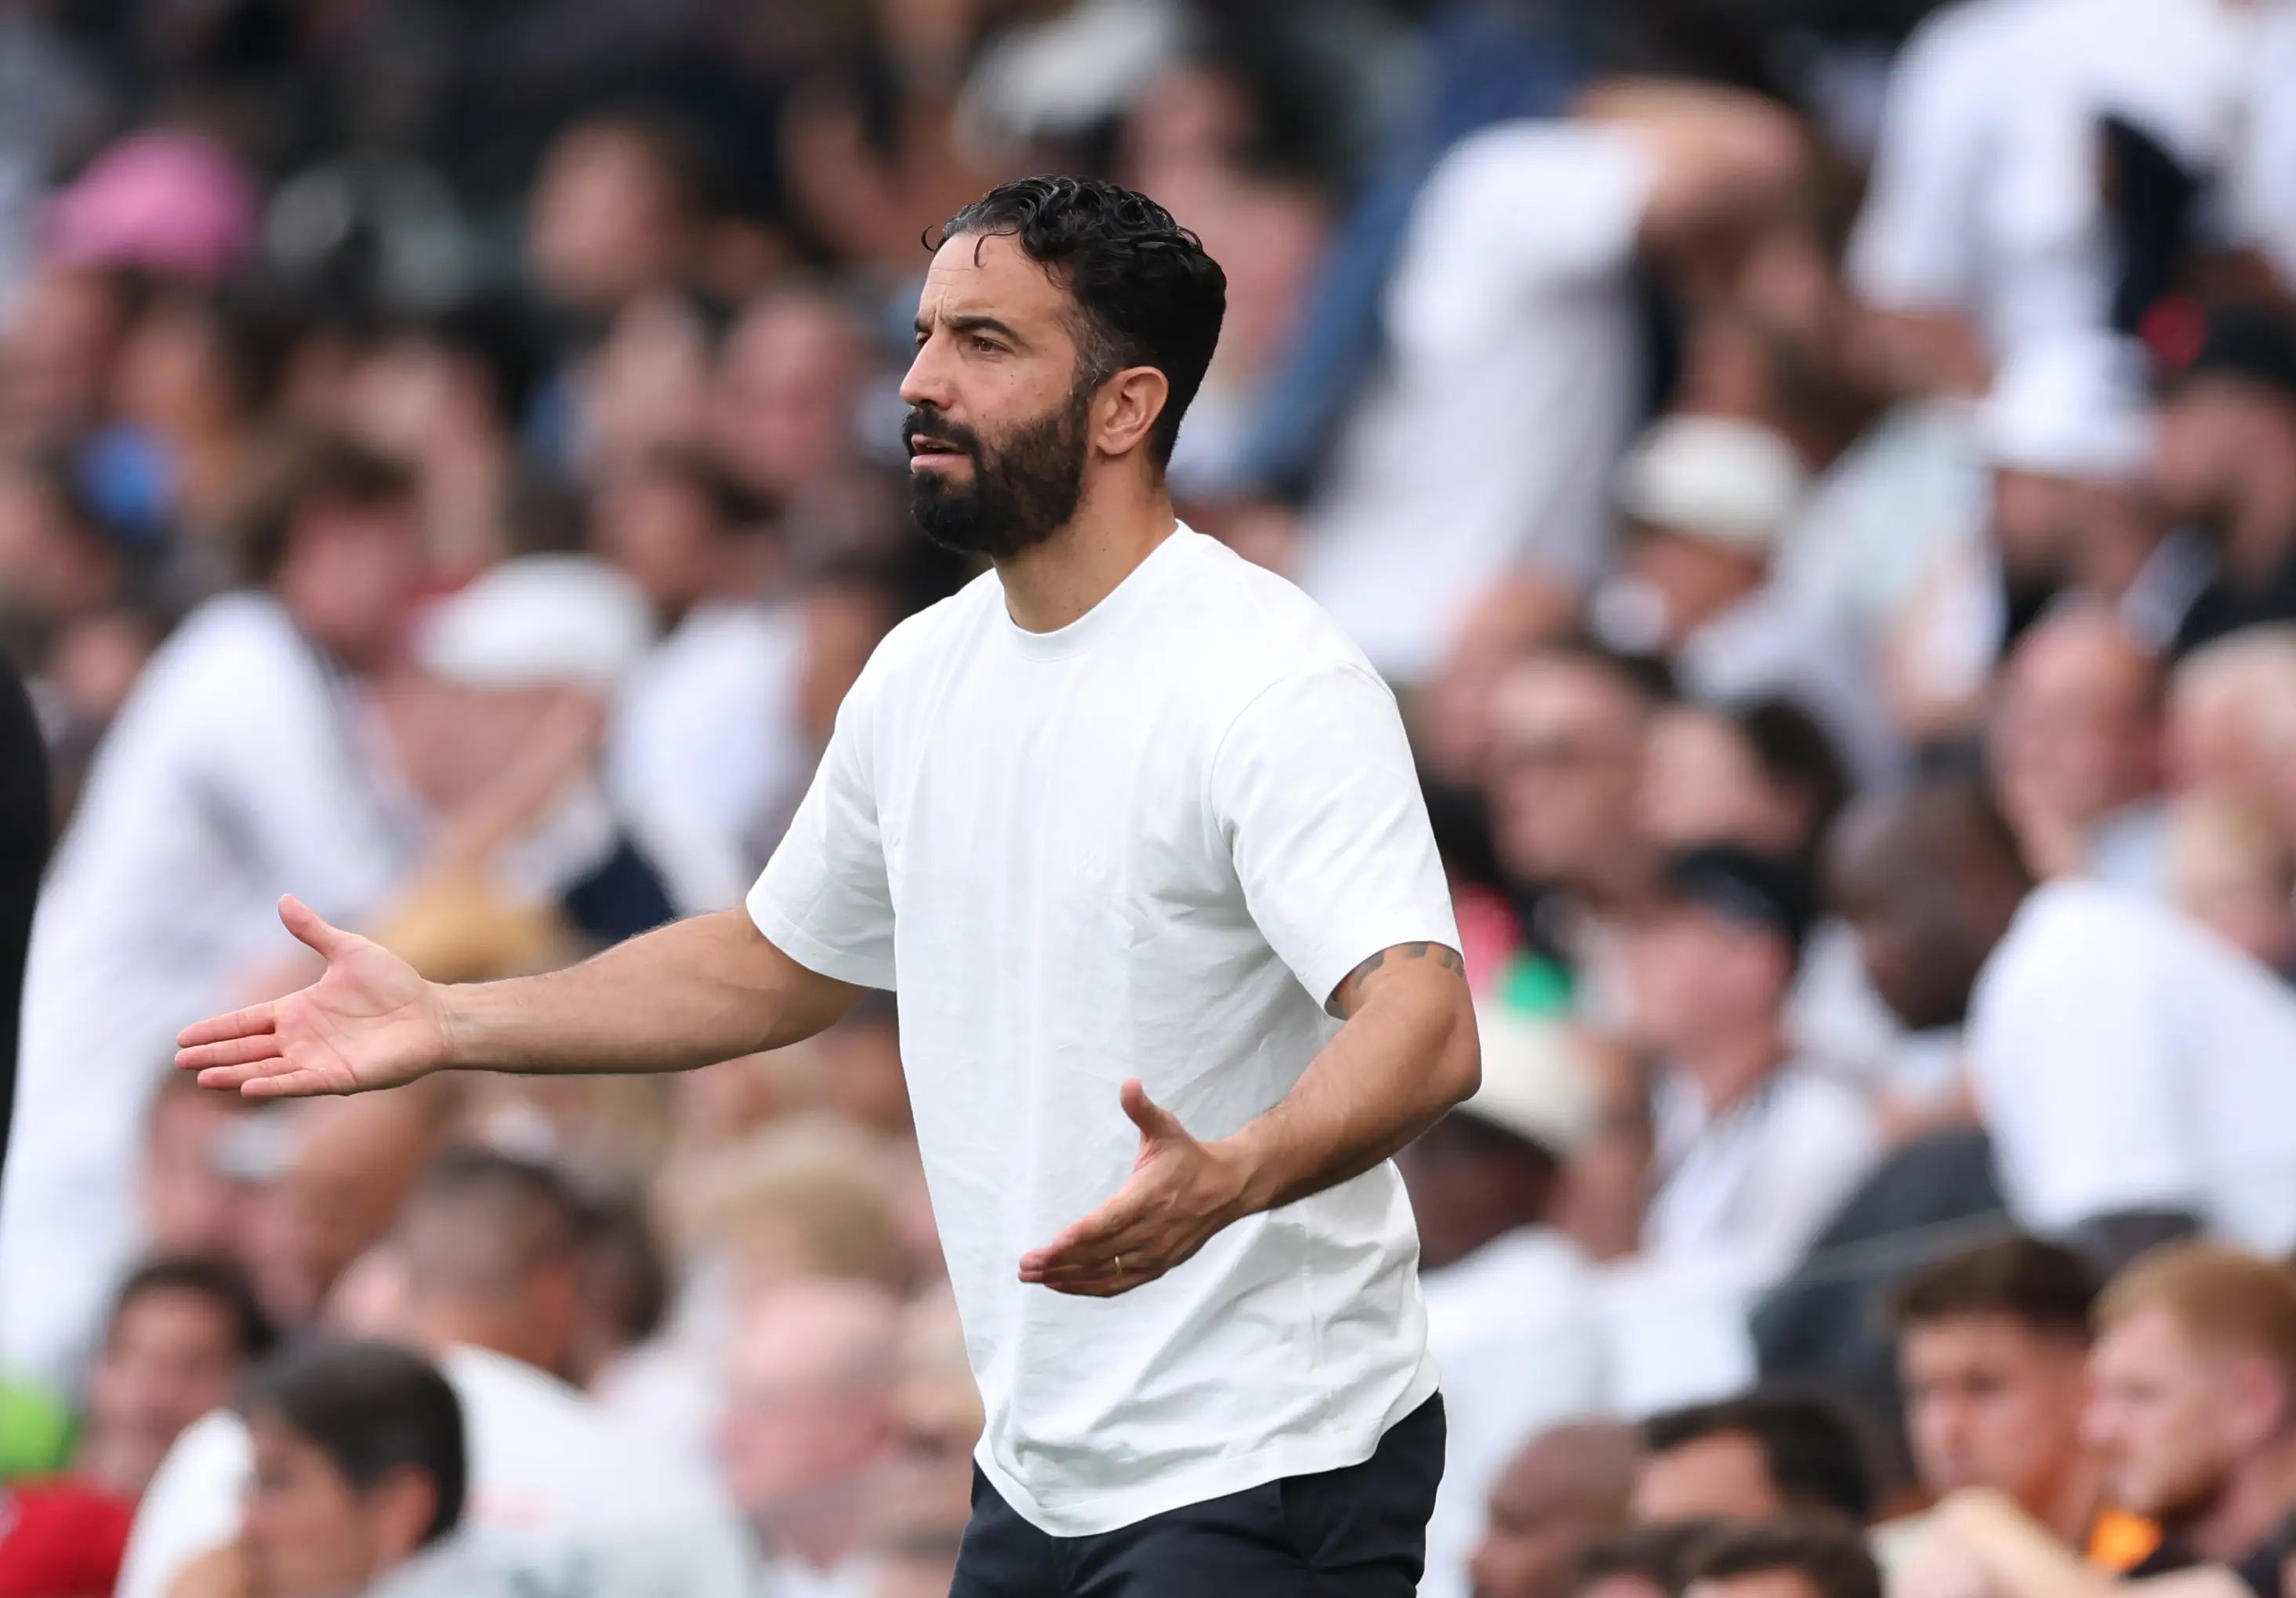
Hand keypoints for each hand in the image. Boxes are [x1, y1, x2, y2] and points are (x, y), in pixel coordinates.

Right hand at [175, 895, 450, 1098]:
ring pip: (266, 1070)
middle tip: (182, 1060)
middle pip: (247, 1049)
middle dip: (215, 1055)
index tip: (183, 1037)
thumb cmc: (395, 984)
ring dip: (235, 1073)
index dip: (217, 1029)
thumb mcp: (349, 951)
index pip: (246, 1021)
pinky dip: (274, 1086)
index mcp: (297, 1010)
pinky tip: (249, 1087)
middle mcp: (301, 1038)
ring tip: (203, 1077)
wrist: (433, 1014)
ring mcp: (317, 1060)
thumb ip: (313, 931)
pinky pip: (299, 1083)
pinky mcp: (338, 1077)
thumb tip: (284, 898)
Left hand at [1019, 1080, 1253, 1297]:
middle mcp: (1152, 1230)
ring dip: (1069, 1278)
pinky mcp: (1158, 1266)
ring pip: (1107, 1273)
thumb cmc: (1189, 1157)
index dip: (1080, 1235)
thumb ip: (1142, 1110)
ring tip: (1035, 1277)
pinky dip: (1090, 1288)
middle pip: (1100, 1253)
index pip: (1110, 1221)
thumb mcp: (1166, 1129)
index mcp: (1149, 1196)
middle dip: (1060, 1261)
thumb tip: (1128, 1083)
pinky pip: (1120, 1284)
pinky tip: (1064, 1285)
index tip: (1051, 1245)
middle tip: (1025, 1265)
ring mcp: (1156, 1253)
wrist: (1228, 1187)